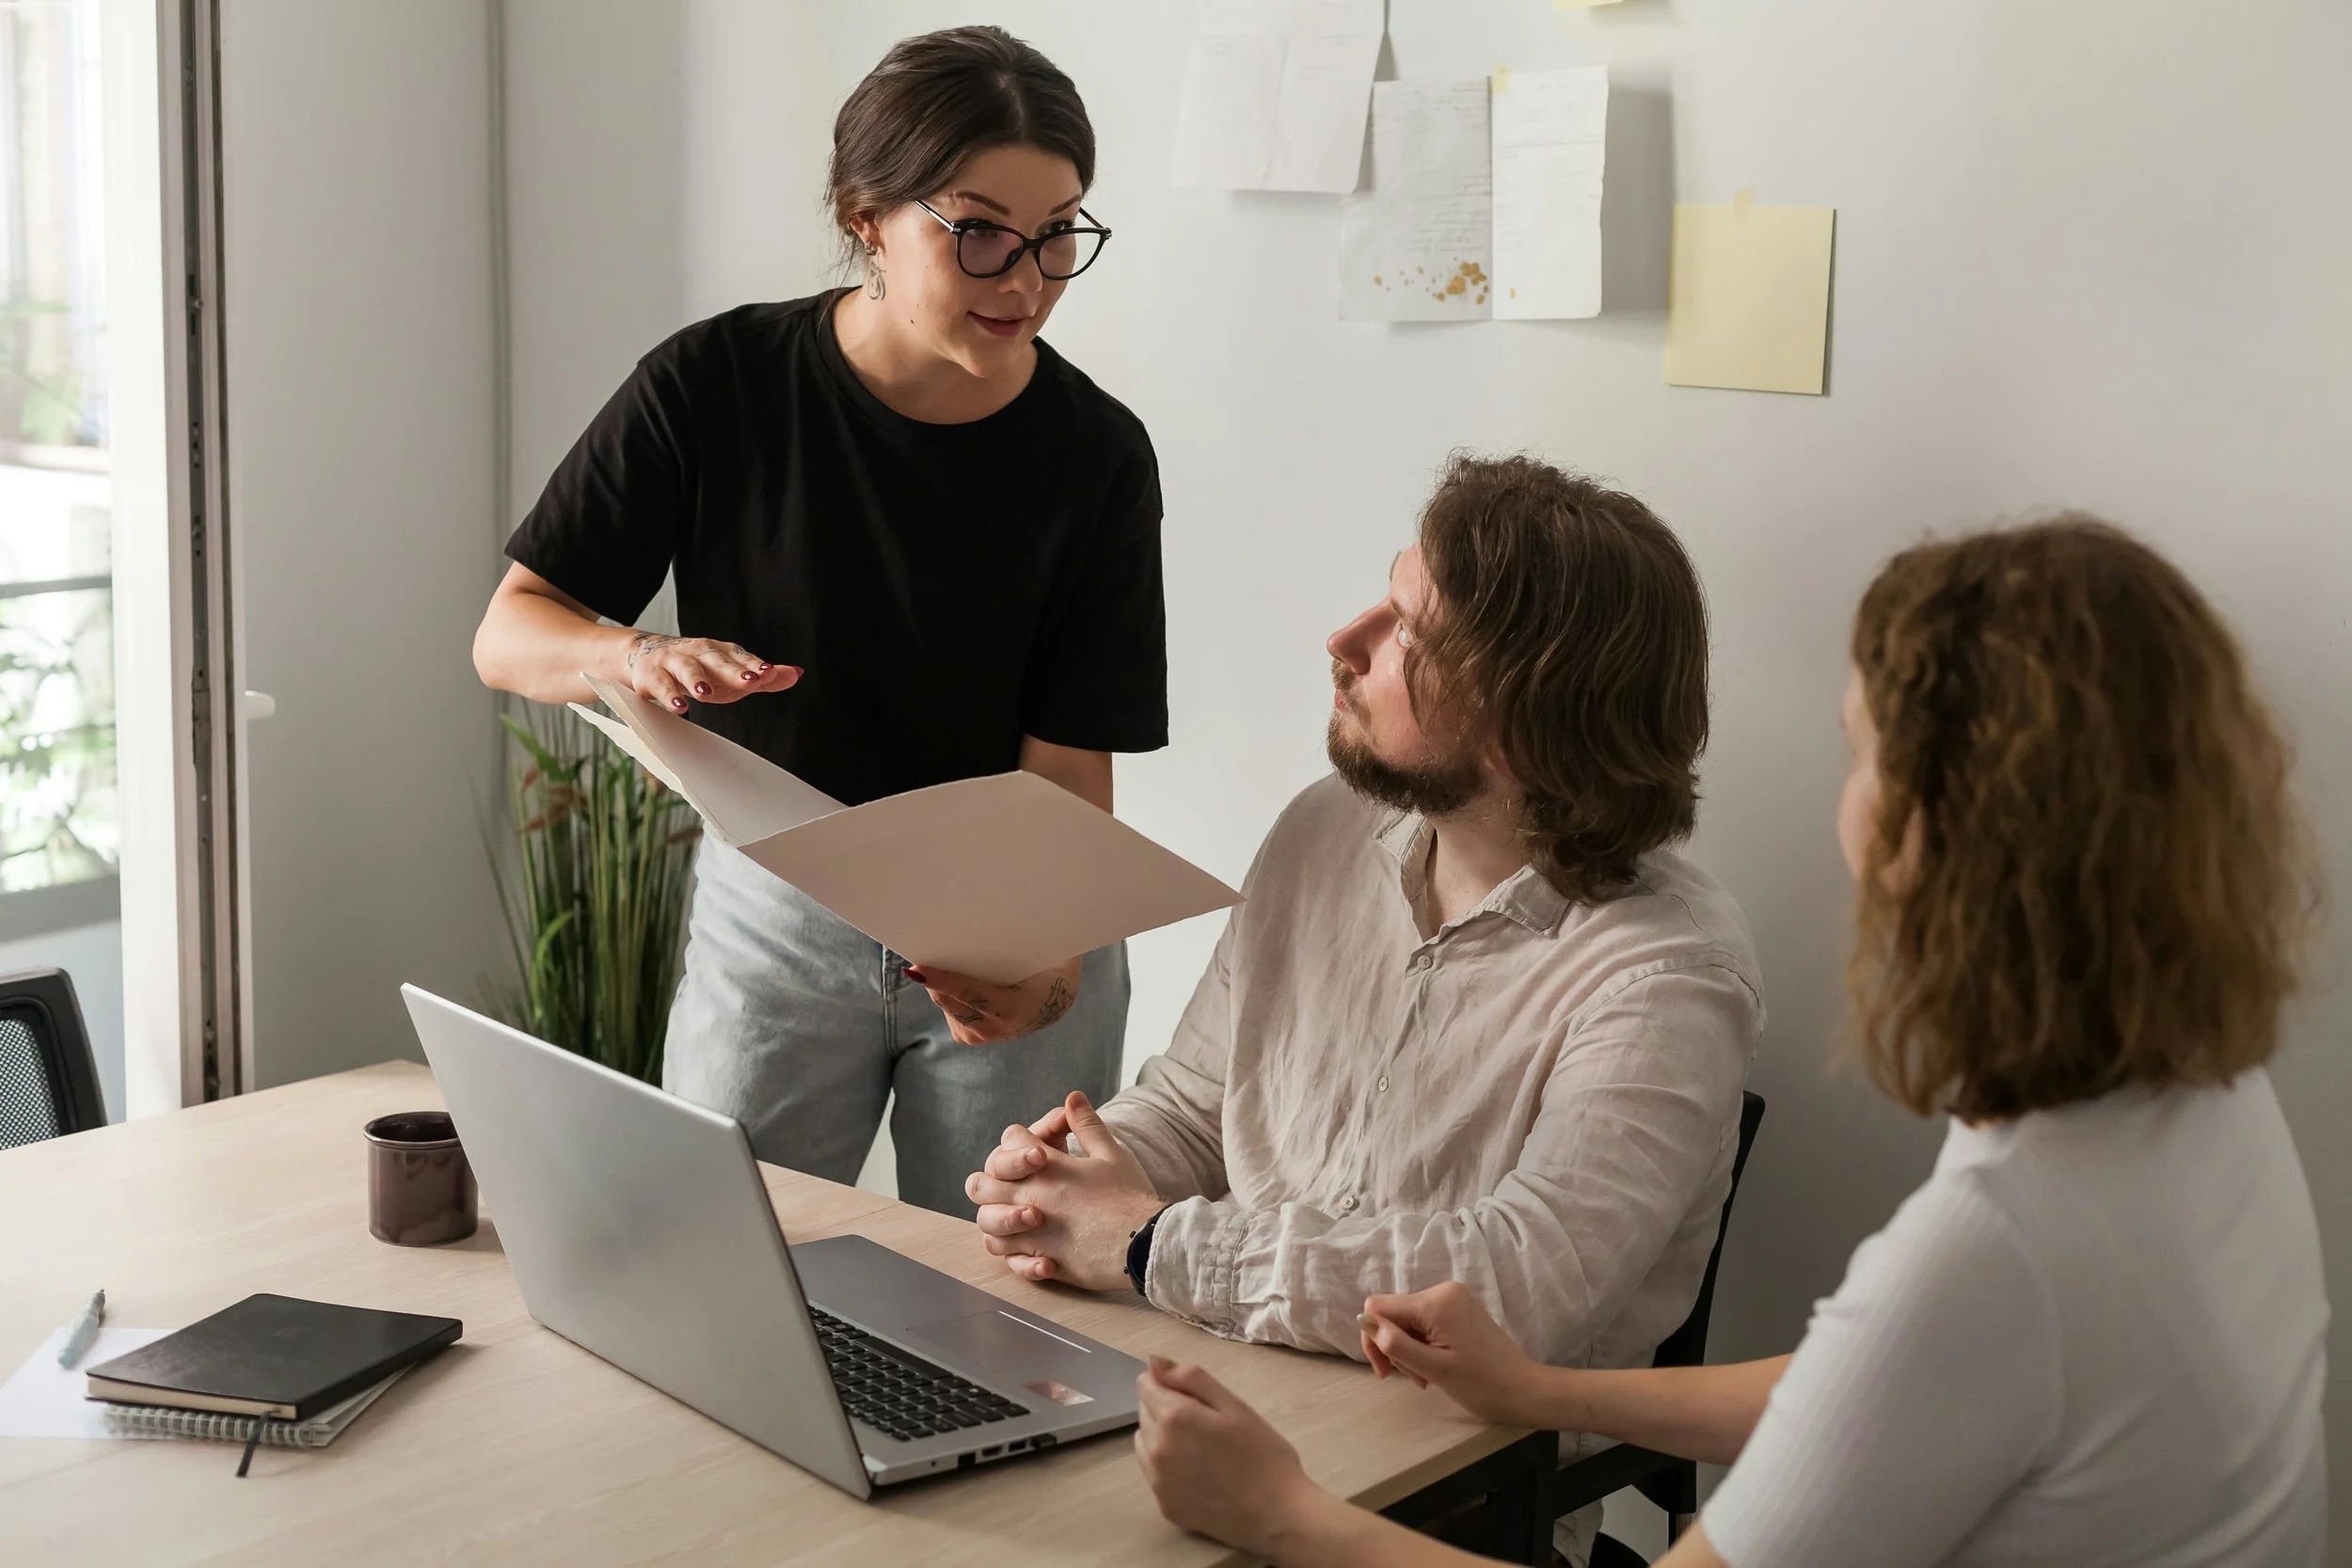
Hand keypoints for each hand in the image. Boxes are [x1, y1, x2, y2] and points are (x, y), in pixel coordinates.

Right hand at [616, 630, 799, 712]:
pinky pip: (660, 685)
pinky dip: (668, 695)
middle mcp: (698, 653)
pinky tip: (678, 706)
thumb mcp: (728, 674)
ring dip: (696, 680)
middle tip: (750, 681)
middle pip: (717, 660)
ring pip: (686, 669)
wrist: (642, 655)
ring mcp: (674, 662)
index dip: (754, 665)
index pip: (740, 656)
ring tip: (705, 694)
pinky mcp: (652, 676)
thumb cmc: (696, 669)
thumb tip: (796, 673)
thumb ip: (762, 677)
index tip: (770, 673)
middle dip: (733, 670)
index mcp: (719, 652)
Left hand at [906, 956, 1081, 1045]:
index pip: (969, 993)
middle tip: (925, 945)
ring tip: (946, 957)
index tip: (916, 968)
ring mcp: (977, 1036)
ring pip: (942, 1001)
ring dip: (938, 981)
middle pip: (945, 997)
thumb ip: (1021, 941)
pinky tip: (957, 976)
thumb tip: (988, 918)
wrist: (1051, 1005)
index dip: (941, 979)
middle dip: (933, 973)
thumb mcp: (1042, 954)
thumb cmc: (1048, 971)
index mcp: (1012, 1010)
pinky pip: (946, 1007)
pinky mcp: (967, 1036)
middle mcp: (991, 1028)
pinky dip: (946, 990)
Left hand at [965, 1090, 1160, 1290]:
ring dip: (999, 1220)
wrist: (1144, 1243)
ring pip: (987, 1225)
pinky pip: (1009, 1258)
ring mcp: (1033, 1232)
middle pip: (981, 1184)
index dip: (1019, 1141)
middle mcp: (1032, 1197)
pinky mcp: (1041, 1260)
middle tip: (1014, 1185)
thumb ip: (1087, 1125)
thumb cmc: (1130, 1197)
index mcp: (1048, 1167)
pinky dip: (1015, 1254)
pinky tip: (1035, 1250)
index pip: (1010, 1140)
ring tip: (1021, 1220)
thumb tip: (1072, 1097)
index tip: (1036, 1151)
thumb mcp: (1111, 1154)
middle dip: (992, 1180)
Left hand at [1135, 1357, 1327, 1558]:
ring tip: (1200, 1449)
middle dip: (1166, 1409)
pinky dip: (1167, 1467)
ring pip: (1145, 1443)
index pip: (1146, 1385)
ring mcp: (1157, 1480)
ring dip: (1162, 1438)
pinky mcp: (1164, 1505)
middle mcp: (1156, 1448)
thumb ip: (1192, 1379)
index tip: (1195, 1397)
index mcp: (1174, 1417)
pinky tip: (1199, 1474)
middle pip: (1145, 1413)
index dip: (1169, 1384)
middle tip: (1206, 1424)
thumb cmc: (1264, 1454)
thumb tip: (1155, 1363)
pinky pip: (1153, 1473)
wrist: (1277, 1514)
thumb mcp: (1235, 1406)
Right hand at [1358, 1281, 1549, 1427]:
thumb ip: (1395, 1344)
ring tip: (1427, 1377)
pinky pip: (1425, 1323)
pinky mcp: (1459, 1309)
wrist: (1524, 1390)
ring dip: (1409, 1351)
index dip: (1372, 1338)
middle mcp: (1443, 1291)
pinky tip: (1435, 1367)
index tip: (1385, 1371)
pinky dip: (1422, 1346)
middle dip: (1394, 1348)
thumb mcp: (1432, 1368)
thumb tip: (1364, 1321)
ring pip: (1408, 1321)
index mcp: (1435, 1301)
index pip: (1378, 1307)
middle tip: (1412, 1378)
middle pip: (1393, 1314)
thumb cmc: (1481, 1384)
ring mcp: (1453, 1299)